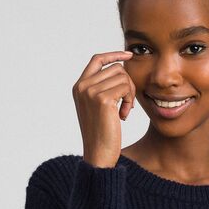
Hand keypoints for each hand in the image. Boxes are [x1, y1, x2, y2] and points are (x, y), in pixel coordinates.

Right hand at [72, 50, 135, 167]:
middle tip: (127, 104)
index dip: (114, 55)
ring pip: (123, 77)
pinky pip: (126, 87)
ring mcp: (90, 91)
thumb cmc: (102, 133)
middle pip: (115, 68)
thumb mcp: (98, 107)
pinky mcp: (102, 99)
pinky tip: (124, 116)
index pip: (97, 60)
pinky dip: (130, 101)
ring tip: (125, 111)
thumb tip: (121, 68)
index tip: (129, 55)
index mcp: (79, 87)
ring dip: (130, 94)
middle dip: (127, 83)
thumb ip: (103, 88)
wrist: (98, 154)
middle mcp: (82, 86)